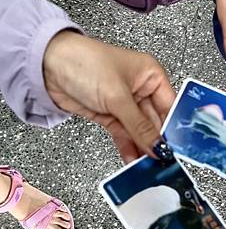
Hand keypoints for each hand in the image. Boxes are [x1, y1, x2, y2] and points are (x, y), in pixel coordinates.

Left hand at [43, 31, 175, 162]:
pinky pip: (125, 135)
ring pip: (141, 132)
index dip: (174, 128)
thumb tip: (159, 146)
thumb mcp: (118, 96)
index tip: (177, 149)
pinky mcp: (111, 115)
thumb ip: (140, 126)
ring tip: (149, 166)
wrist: (45, 64)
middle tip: (164, 163)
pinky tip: (134, 160)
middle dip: (158, 143)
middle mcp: (141, 89)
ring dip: (144, 149)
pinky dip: (129, 148)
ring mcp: (125, 104)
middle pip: (156, 122)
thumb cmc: (84, 62)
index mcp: (151, 75)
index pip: (170, 107)